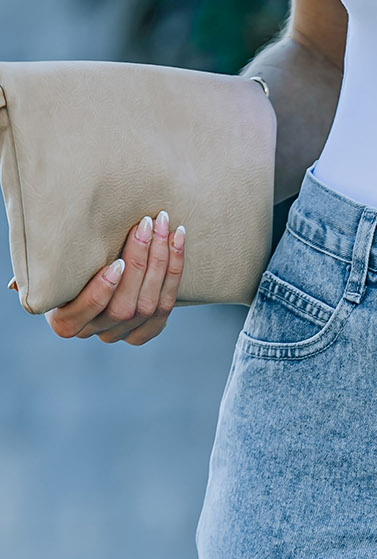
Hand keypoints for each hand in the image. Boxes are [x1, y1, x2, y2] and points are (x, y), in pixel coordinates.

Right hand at [9, 210, 186, 345]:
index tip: (115, 264)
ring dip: (162, 261)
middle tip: (147, 223)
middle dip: (139, 262)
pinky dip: (175, 270)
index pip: (85, 314)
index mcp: (65, 323)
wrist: (101, 273)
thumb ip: (39, 271)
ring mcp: (126, 334)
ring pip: (151, 304)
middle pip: (125, 307)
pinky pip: (168, 303)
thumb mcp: (51, 267)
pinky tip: (177, 239)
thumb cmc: (68, 263)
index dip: (102, 292)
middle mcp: (96, 333)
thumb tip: (16, 283)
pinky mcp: (150, 329)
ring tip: (164, 223)